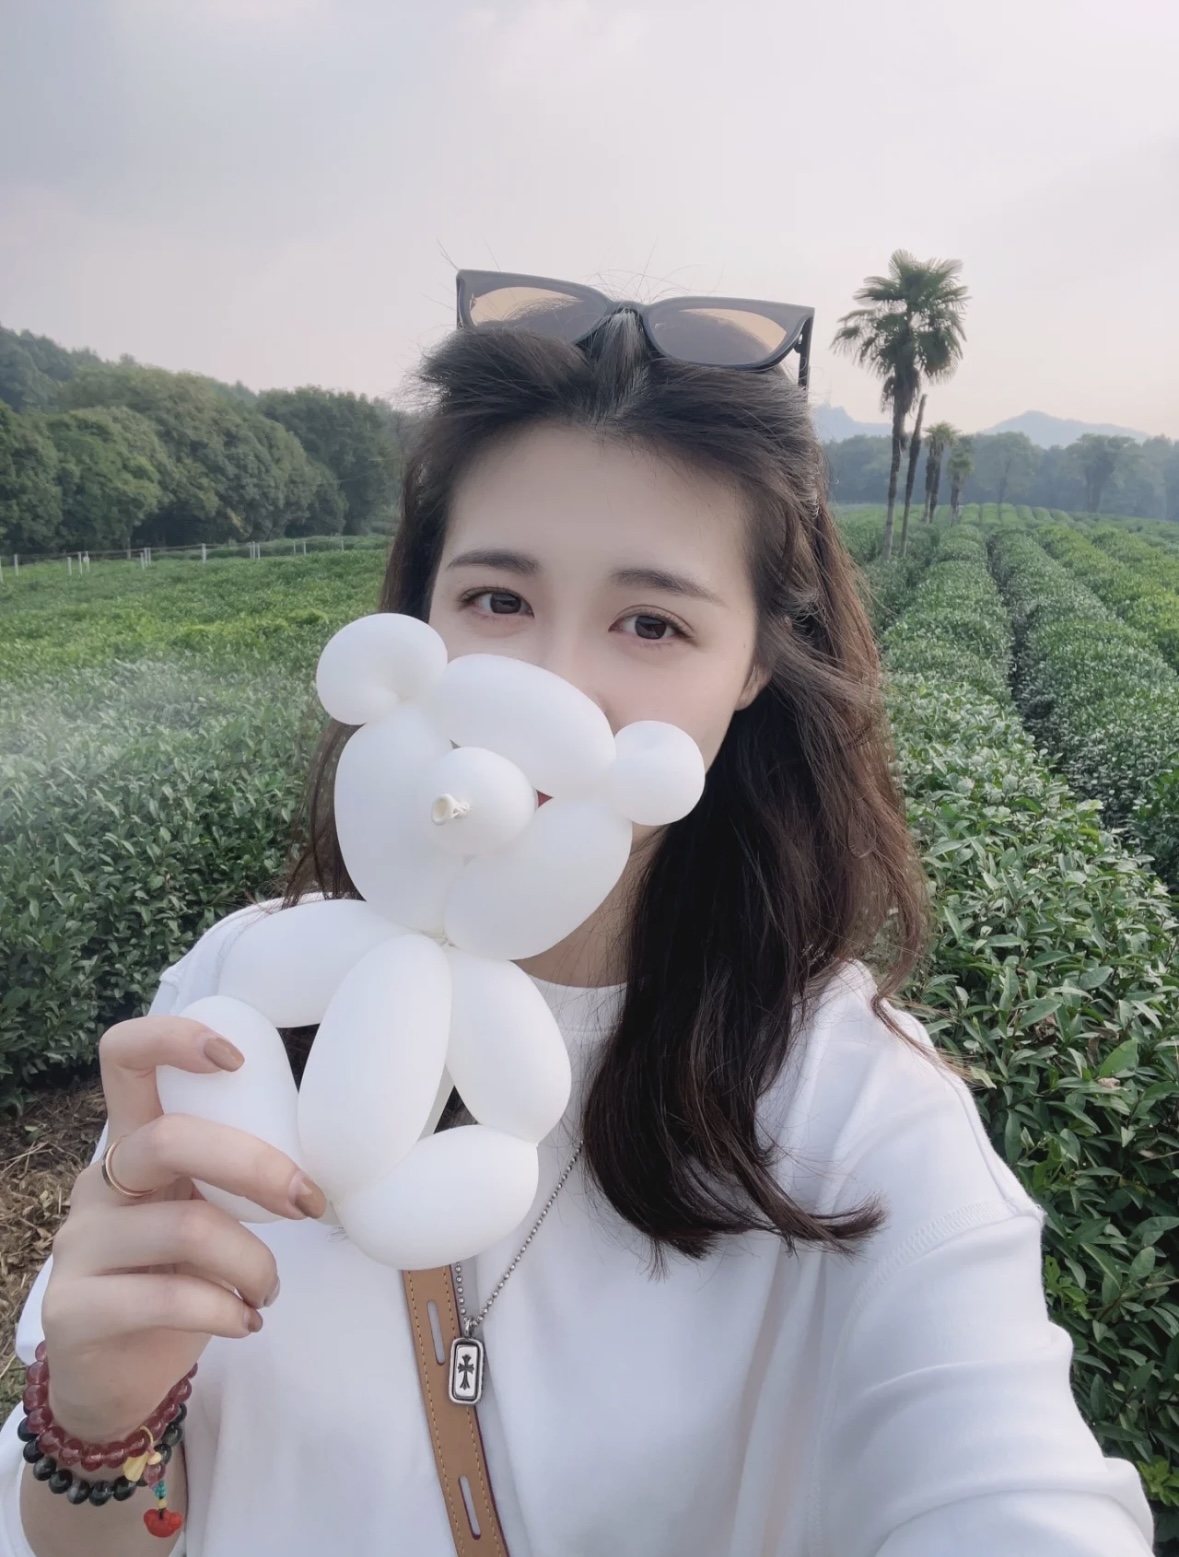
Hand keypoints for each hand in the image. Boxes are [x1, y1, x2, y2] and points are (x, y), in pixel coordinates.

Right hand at [38, 1013, 326, 1446]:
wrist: (115, 1379)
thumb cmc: (176, 1278)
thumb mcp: (202, 1212)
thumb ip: (233, 1177)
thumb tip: (328, 1159)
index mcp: (133, 1144)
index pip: (124, 1058)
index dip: (173, 1039)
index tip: (237, 1059)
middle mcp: (99, 1184)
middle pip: (168, 1140)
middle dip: (255, 1166)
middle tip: (306, 1202)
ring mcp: (79, 1246)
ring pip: (185, 1227)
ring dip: (253, 1261)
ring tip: (268, 1290)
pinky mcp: (73, 1310)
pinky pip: (167, 1297)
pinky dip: (226, 1310)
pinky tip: (245, 1322)